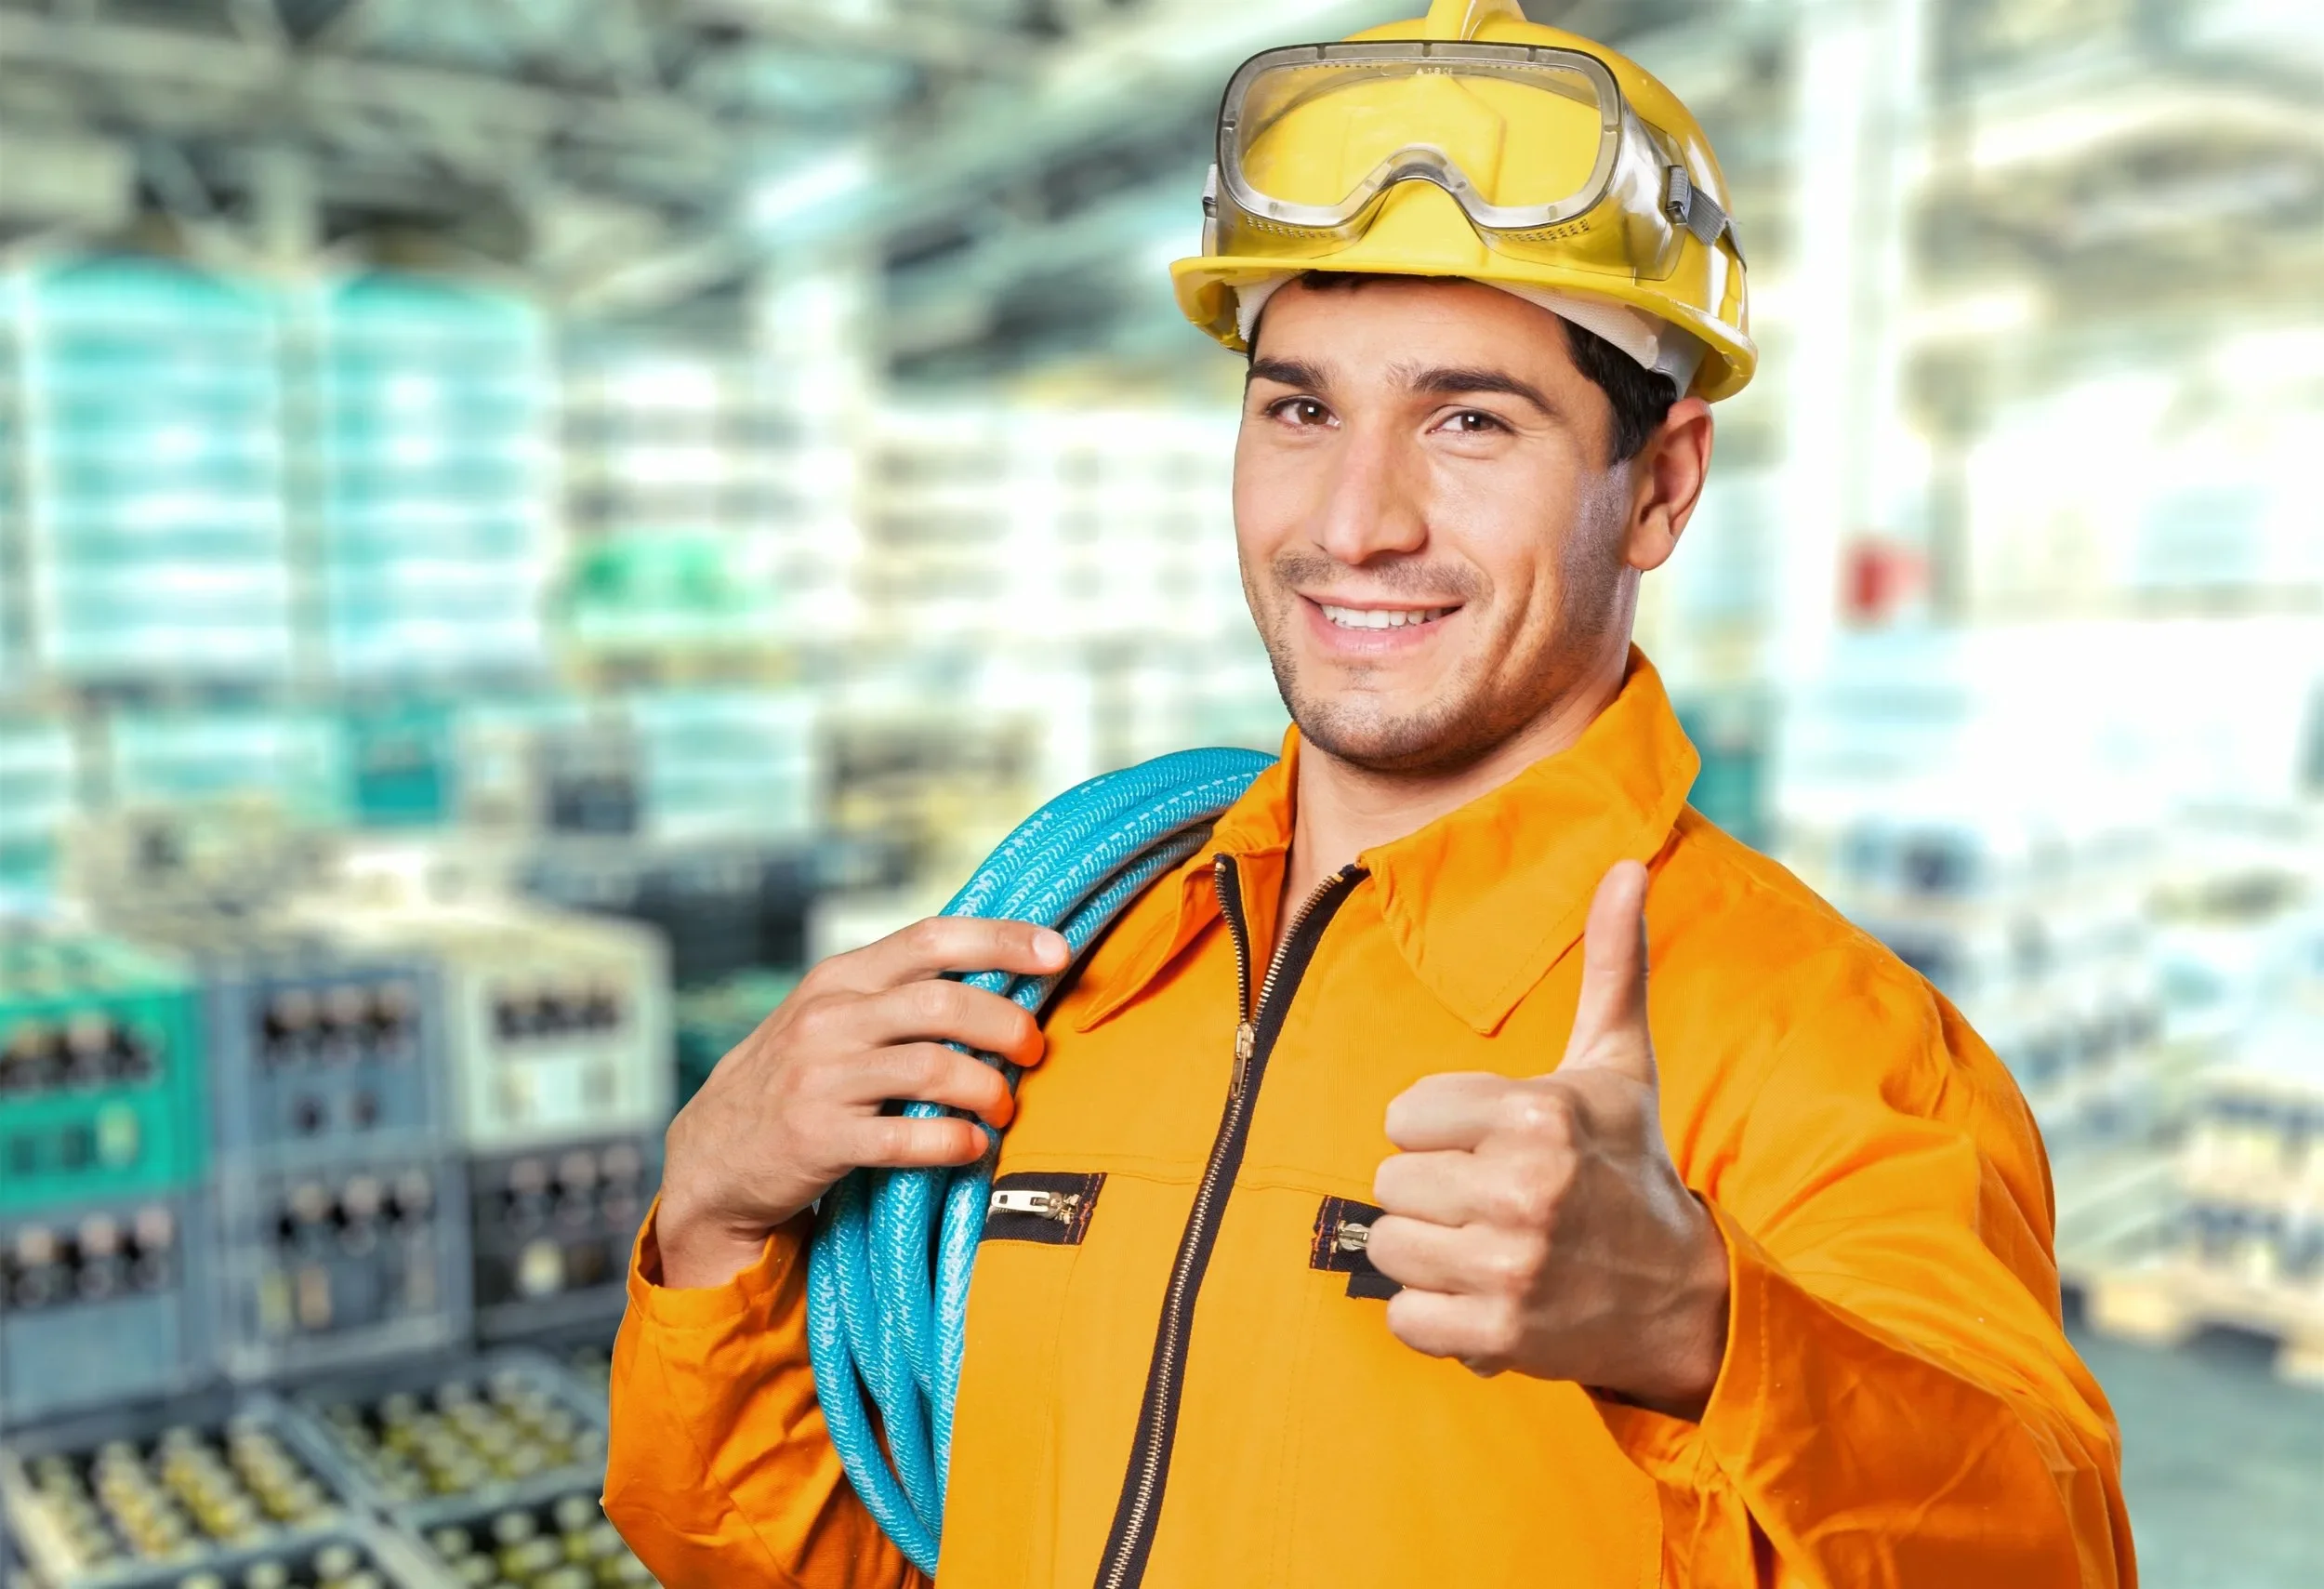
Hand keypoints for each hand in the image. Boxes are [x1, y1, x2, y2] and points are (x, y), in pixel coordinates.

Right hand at [656, 917, 1069, 1288]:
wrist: (712, 1157)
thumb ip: (898, 992)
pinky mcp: (818, 1140)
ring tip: (1004, 1107)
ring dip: (988, 1089)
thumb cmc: (798, 1079)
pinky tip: (973, 1146)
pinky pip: (906, 1139)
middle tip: (1034, 1050)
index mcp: (840, 978)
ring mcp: (821, 1079)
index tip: (1057, 952)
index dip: (1001, 940)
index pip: (931, 938)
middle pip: (943, 1003)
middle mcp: (828, 1019)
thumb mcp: (833, 1017)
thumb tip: (1001, 973)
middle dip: (1007, 1025)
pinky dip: (954, 1144)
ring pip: (933, 1069)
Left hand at [1366, 860, 1729, 1419]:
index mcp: (1537, 1114)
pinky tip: (1482, 1296)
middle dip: (1432, 1192)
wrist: (1681, 1295)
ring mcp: (1510, 1266)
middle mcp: (1524, 1189)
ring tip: (1486, 1246)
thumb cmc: (1629, 1165)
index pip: (1403, 1115)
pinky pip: (1402, 1317)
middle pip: (1389, 1181)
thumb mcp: (1617, 1063)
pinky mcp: (1497, 1335)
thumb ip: (1611, 963)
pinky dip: (1432, 1316)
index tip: (1493, 1144)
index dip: (1439, 1131)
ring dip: (1427, 1253)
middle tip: (1493, 1201)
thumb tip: (1627, 865)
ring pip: (1388, 1246)